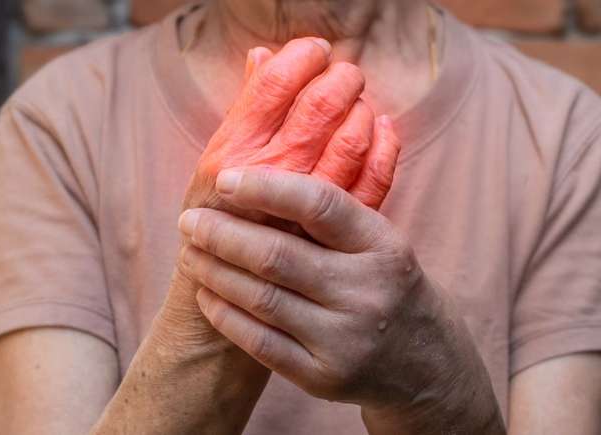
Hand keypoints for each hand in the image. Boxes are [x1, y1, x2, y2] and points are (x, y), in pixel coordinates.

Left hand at [163, 37, 400, 346]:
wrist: (421, 362)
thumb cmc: (387, 282)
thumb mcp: (380, 238)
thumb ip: (338, 195)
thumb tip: (290, 130)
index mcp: (382, 244)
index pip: (320, 204)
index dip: (266, 187)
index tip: (224, 179)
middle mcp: (366, 291)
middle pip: (278, 255)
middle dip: (222, 233)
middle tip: (189, 219)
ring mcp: (345, 339)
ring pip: (262, 298)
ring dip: (214, 271)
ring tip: (190, 250)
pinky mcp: (323, 376)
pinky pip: (260, 343)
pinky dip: (225, 315)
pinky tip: (207, 294)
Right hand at [184, 38, 399, 213]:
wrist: (221, 299)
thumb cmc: (215, 226)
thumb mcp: (214, 166)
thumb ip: (243, 112)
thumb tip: (262, 56)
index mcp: (235, 154)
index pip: (274, 86)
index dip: (301, 58)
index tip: (314, 51)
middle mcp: (271, 176)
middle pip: (319, 108)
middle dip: (339, 80)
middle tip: (345, 73)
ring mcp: (308, 207)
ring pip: (351, 141)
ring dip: (362, 110)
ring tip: (358, 101)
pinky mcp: (337, 233)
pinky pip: (374, 181)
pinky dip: (385, 147)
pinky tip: (382, 129)